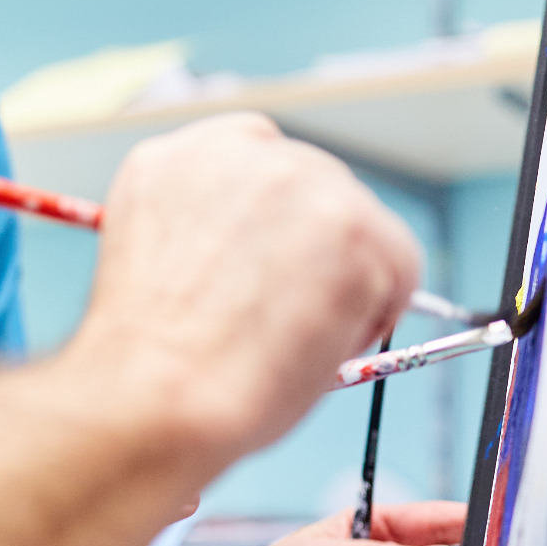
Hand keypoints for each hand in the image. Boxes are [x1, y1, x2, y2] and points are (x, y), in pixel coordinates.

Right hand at [67, 115, 421, 464]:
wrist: (154, 394)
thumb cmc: (146, 360)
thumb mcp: (155, 263)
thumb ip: (212, 236)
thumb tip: (274, 260)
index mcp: (178, 157)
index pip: (256, 162)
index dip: (272, 223)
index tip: (271, 263)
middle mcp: (241, 151)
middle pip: (318, 188)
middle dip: (316, 251)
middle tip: (288, 316)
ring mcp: (302, 181)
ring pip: (365, 229)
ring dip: (346, 282)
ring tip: (290, 337)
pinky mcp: (356, 225)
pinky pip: (400, 267)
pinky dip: (377, 312)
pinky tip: (320, 342)